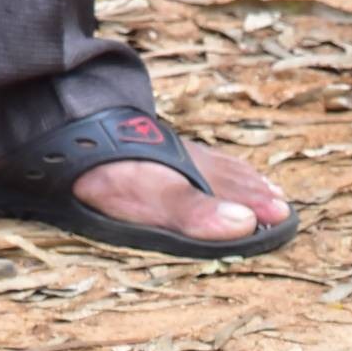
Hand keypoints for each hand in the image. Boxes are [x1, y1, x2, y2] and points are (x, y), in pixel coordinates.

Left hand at [71, 140, 288, 242]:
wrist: (69, 127)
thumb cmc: (113, 172)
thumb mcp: (156, 199)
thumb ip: (198, 214)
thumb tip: (245, 223)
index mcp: (196, 178)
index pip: (236, 194)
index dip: (258, 205)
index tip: (282, 214)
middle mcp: (188, 163)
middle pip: (231, 178)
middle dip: (255, 191)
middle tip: (280, 202)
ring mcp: (169, 152)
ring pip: (214, 166)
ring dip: (237, 177)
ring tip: (257, 183)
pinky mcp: (148, 144)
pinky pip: (193, 156)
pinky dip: (210, 164)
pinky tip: (205, 163)